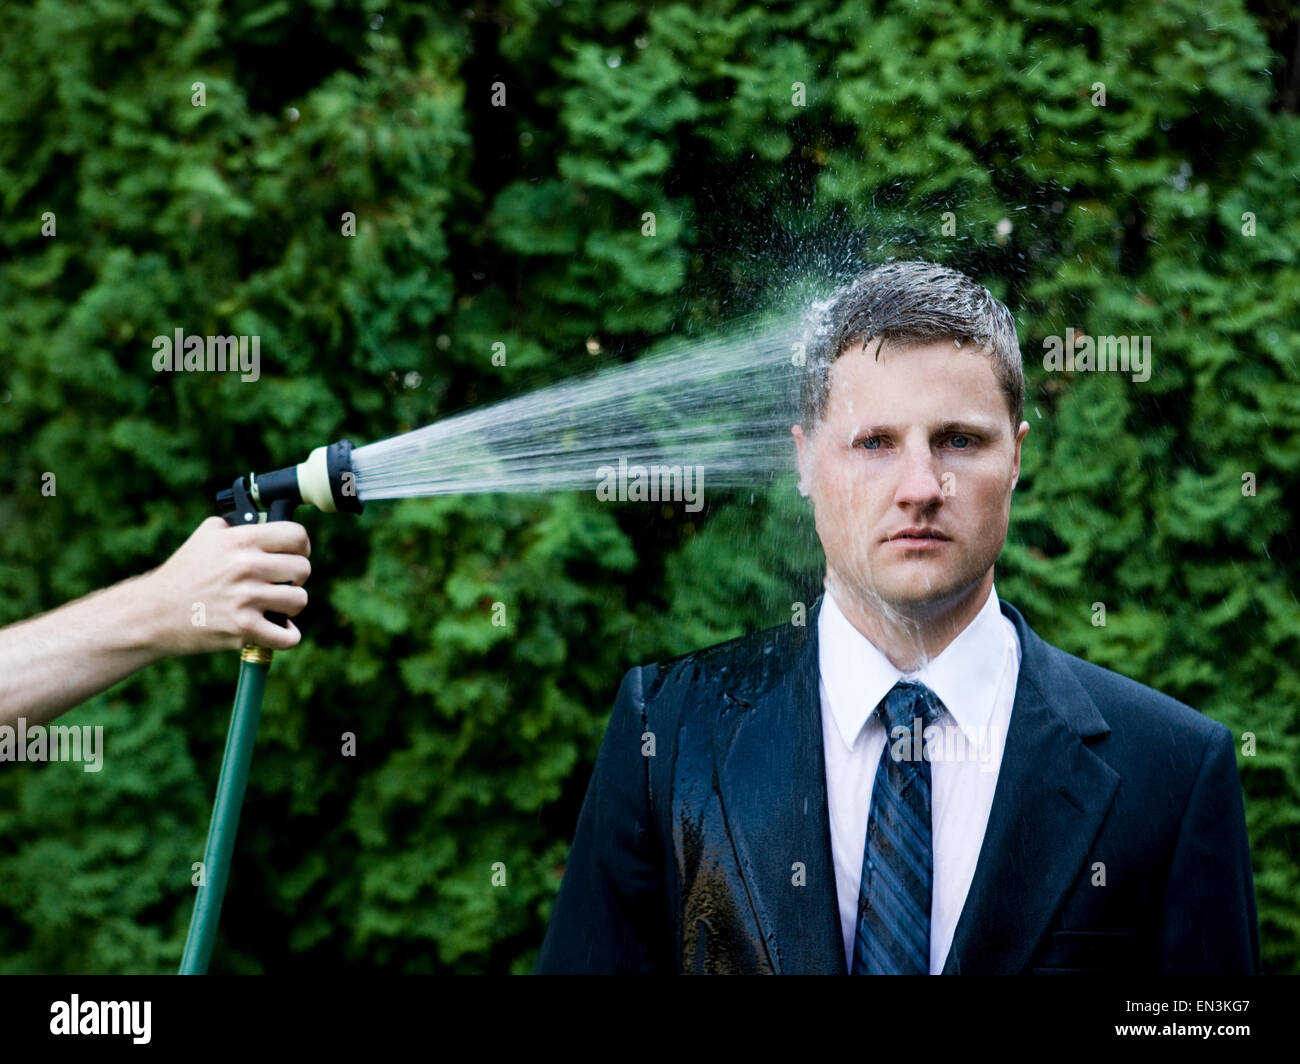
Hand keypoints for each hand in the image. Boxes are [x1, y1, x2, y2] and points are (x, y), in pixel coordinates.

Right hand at [142, 516, 312, 654]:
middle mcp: (245, 566)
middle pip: (303, 569)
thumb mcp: (205, 536)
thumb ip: (237, 526)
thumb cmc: (182, 573)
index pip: (297, 535)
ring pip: (299, 600)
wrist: (152, 613)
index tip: (295, 554)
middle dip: (295, 578)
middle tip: (278, 583)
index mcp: (240, 540)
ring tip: (271, 605)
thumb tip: (266, 520)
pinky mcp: (243, 629)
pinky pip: (288, 635)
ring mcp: (245, 598)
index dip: (301, 545)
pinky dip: (286, 635)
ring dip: (289, 606)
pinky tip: (276, 629)